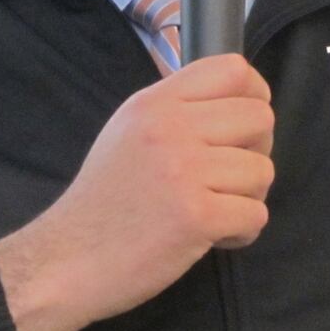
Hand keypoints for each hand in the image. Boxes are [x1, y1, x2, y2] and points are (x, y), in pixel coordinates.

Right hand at [0, 54, 274, 330]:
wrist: (66, 261)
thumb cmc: (103, 200)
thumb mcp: (129, 131)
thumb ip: (176, 111)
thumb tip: (235, 104)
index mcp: (155, 103)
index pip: (233, 69)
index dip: (255, 96)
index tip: (244, 127)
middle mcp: (171, 128)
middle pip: (260, 119)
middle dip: (257, 152)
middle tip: (229, 179)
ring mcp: (184, 171)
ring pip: (263, 171)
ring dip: (248, 198)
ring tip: (214, 212)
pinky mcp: (196, 216)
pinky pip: (256, 214)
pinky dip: (241, 231)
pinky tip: (212, 237)